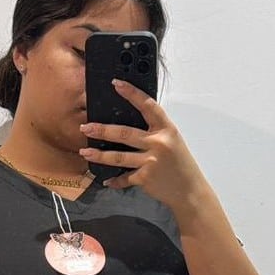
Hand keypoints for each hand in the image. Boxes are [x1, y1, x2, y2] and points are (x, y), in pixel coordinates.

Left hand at [79, 78, 207, 213]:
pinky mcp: (145, 178)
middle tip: (86, 127)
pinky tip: (106, 180)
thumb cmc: (180, 164)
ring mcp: (151, 162)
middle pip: (125, 133)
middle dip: (102, 130)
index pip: (148, 106)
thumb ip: (155, 131)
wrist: (189, 190)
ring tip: (85, 151)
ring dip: (99, 155)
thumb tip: (130, 122)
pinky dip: (115, 180)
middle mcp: (158, 143)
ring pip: (119, 157)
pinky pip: (125, 178)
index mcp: (166, 129)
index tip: (116, 84)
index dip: (132, 93)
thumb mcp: (172, 141)